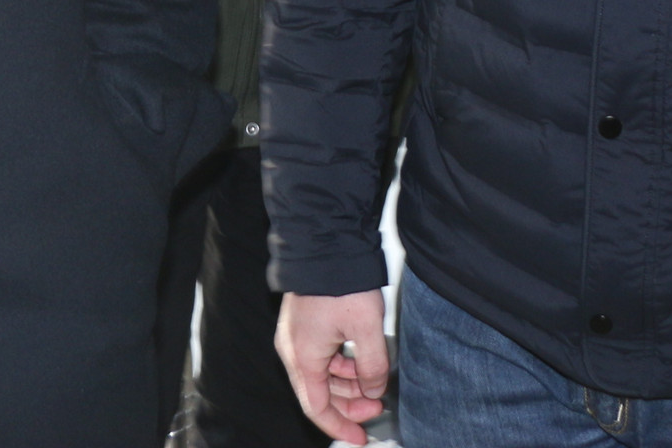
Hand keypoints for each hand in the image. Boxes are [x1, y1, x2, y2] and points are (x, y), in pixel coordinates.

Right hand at [277, 291, 390, 444]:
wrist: (326, 242)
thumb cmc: (341, 282)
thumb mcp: (367, 328)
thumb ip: (373, 365)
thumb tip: (374, 389)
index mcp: (303, 357)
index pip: (317, 407)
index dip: (340, 426)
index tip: (360, 436)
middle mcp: (294, 350)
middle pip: (320, 392)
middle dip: (349, 403)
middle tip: (377, 406)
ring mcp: (298, 336)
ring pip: (322, 373)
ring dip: (348, 383)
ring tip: (375, 382)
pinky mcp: (306, 323)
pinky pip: (322, 355)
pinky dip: (343, 364)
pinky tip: (363, 361)